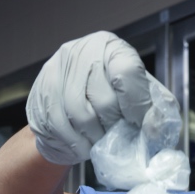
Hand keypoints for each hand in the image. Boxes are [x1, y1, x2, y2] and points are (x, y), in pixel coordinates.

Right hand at [27, 31, 158, 165]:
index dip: (136, 104)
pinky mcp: (40, 92)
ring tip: (101, 144)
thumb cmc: (110, 98)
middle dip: (114, 126)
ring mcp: (56, 70)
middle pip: (103, 100)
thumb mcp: (138, 95)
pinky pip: (59, 125)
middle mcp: (81, 52)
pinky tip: (83, 146)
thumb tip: (154, 131)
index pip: (127, 72)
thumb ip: (153, 109)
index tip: (139, 124)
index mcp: (111, 47)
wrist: (72, 104)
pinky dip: (75, 143)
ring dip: (94, 138)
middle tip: (118, 137)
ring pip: (80, 115)